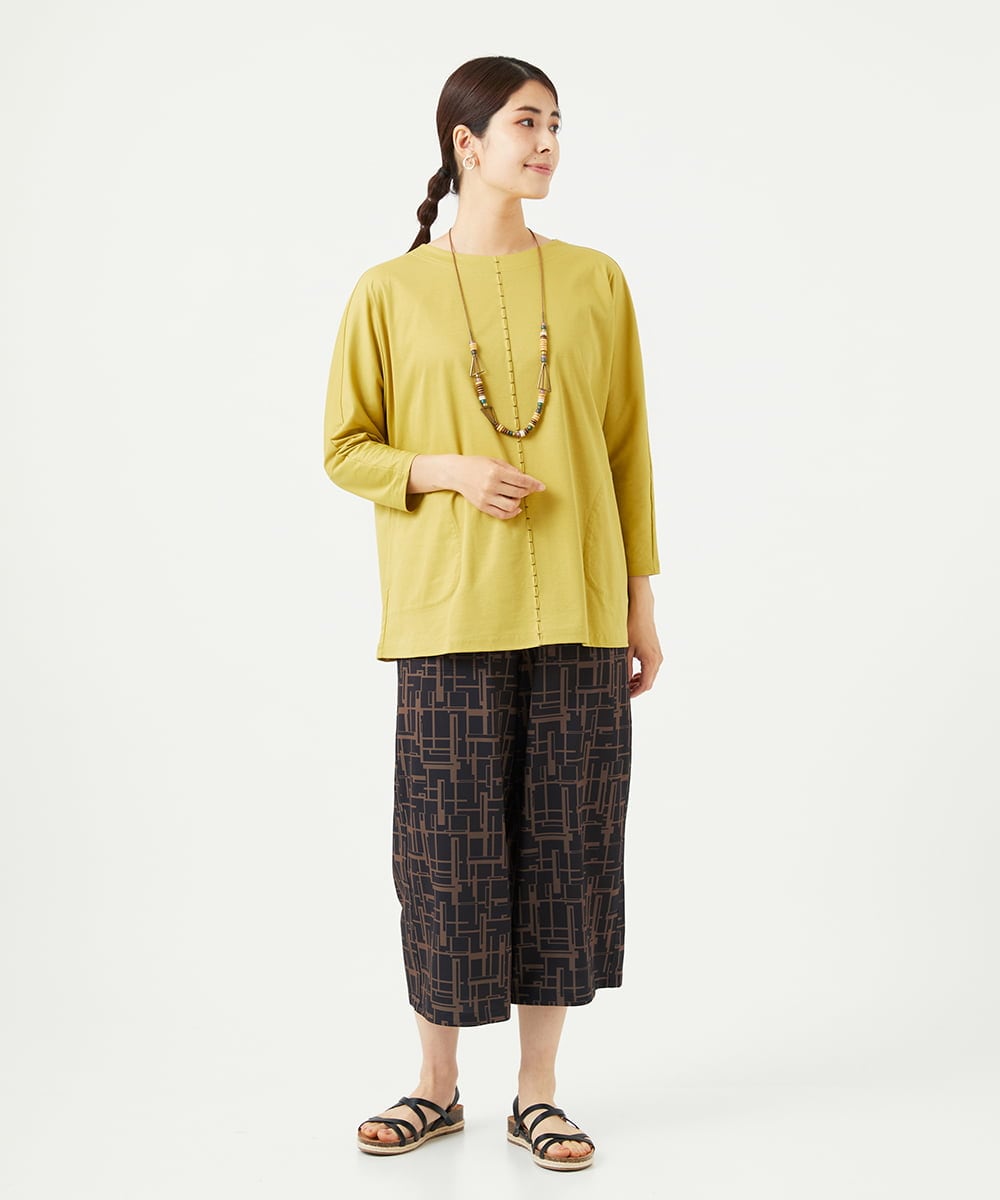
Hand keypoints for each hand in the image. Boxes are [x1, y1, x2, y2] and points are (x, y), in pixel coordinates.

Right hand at [449, 455, 545, 519]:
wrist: (456, 472)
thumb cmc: (476, 464)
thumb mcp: (494, 461)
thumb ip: (510, 469)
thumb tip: (525, 478)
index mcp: (495, 472)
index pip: (521, 480)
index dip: (534, 483)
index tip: (542, 486)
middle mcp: (491, 485)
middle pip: (518, 493)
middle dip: (528, 491)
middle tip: (529, 489)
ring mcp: (486, 497)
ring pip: (512, 505)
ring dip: (519, 501)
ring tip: (518, 496)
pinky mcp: (482, 506)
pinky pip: (501, 514)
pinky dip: (512, 513)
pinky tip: (515, 508)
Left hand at [626, 579, 662, 696]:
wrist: (641, 610)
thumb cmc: (632, 627)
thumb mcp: (624, 649)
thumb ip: (623, 667)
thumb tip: (621, 682)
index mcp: (651, 660)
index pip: (645, 685)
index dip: (634, 693)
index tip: (624, 697)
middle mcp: (657, 659)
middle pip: (648, 682)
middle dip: (636, 688)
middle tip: (622, 691)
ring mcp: (658, 655)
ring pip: (650, 675)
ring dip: (639, 681)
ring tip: (625, 683)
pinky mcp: (655, 651)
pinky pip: (651, 668)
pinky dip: (642, 673)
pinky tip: (631, 673)